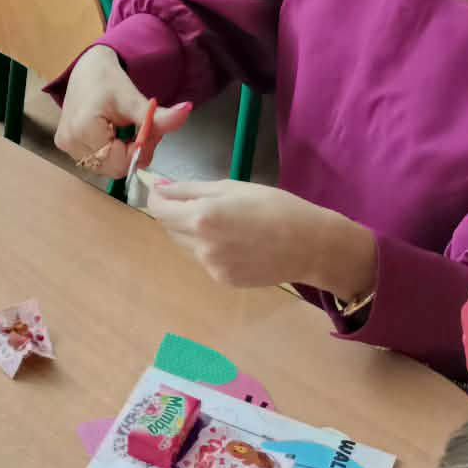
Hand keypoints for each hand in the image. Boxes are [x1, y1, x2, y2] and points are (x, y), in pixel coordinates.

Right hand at [51, 46, 188, 174]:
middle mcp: (70, 142)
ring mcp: (66, 146)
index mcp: (83, 130)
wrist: (87, 69)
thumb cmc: (107, 80)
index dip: (141, 150)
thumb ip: (158, 115)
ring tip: (126, 128)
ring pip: (108, 166)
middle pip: (115, 168)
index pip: (121, 163)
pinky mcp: (67, 146)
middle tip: (140, 127)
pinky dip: (112, 151)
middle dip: (133, 152)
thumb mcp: (134, 98)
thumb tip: (187, 111)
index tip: (148, 129)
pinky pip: (99, 160)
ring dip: (123, 152)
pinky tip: (114, 133)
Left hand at [146, 179, 375, 299]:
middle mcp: (201, 246)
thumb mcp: (231, 187)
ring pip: (184, 245)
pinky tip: (234, 240)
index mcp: (202, 217)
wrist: (310, 245)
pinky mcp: (222, 280)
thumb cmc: (275, 207)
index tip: (163, 190)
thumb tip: (160, 188)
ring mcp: (211, 266)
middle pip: (168, 227)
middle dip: (175, 213)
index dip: (157, 197)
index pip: (158, 209)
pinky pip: (203, 259)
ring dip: (190, 231)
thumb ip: (190, 190)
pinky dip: (208, 247)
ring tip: (223, 222)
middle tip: (199, 202)